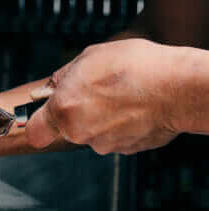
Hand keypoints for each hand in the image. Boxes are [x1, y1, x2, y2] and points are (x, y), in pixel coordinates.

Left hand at [26, 39, 182, 154]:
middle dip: (79, 113)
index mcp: (63, 109)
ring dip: (103, 118)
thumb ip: (65, 75)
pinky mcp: (127, 150)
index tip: (44, 116)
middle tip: (98, 92)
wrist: (178, 87)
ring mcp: (104, 144)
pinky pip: (117, 137)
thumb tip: (53, 85)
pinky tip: (137, 108)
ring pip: (95, 132)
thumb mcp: (89, 57)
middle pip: (69, 128)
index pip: (36, 132)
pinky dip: (123, 125)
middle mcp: (79, 132)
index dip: (39, 124)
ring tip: (124, 96)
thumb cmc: (134, 67)